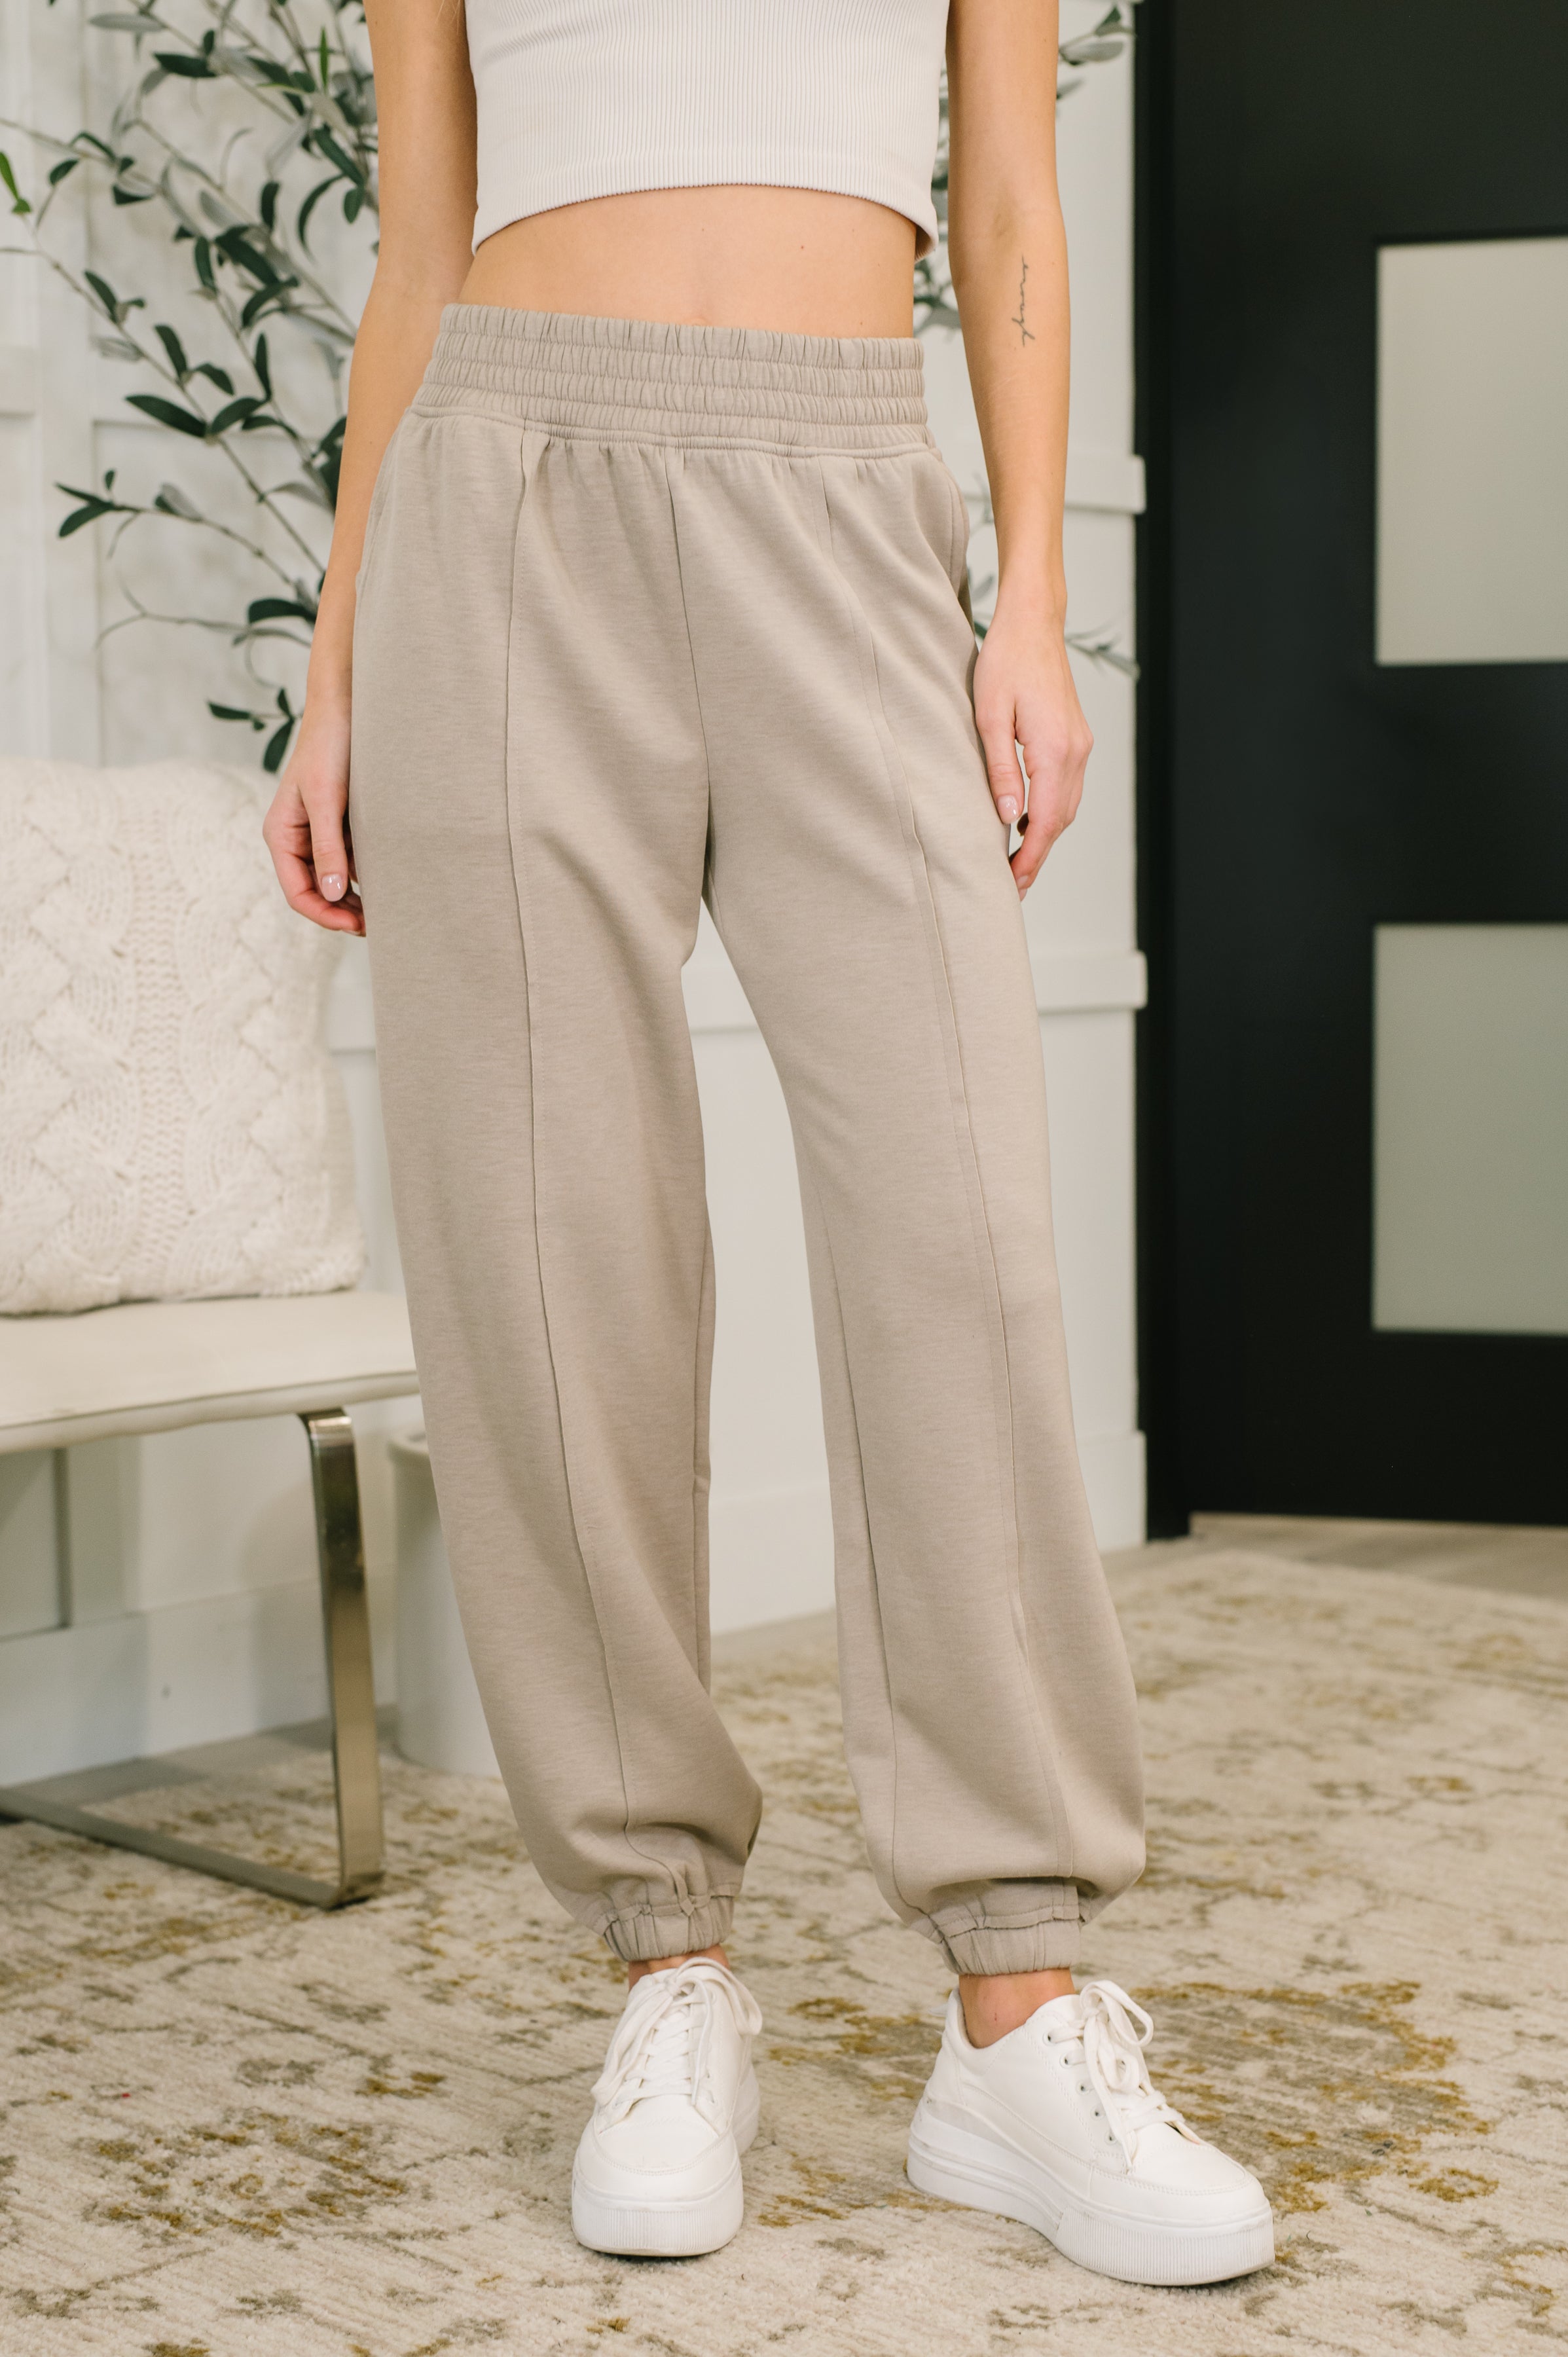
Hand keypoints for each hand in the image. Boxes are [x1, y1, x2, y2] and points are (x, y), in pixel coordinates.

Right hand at [262, 692, 364, 934]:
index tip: (356, 925)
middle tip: (377, 925)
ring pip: (335, 881)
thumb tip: (329, 894)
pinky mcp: (342, 827)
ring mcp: (320, 835)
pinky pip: (351, 862)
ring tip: (386, 910)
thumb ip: (327, 847)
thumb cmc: (329, 747)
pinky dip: (366, 877)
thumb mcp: (326, 799)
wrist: (347, 709)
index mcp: (282, 836)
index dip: (324, 915)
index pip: (297, 893)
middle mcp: (298, 840)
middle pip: (316, 893)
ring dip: (356, 899)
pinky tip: (389, 883)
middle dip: (342, 913)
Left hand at [972, 594, 1092, 898]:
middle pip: (1061, 821)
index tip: (1011, 884)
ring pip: (1067, 807)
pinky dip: (1050, 811)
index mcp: (1055, 749)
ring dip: (1044, 835)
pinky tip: (1026, 821)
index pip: (1045, 822)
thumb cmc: (1005, 661)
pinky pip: (1066, 787)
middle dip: (1037, 855)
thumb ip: (999, 771)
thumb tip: (1006, 818)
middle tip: (1010, 885)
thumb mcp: (988, 717)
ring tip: (1017, 860)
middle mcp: (1076, 751)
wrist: (1033, 622)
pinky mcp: (1075, 738)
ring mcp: (1080, 744)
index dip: (1030, 858)